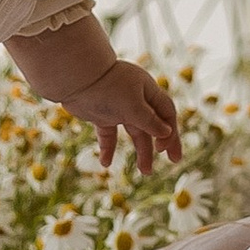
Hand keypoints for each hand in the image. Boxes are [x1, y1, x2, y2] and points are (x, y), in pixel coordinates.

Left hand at [69, 55, 182, 175]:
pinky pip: (109, 135)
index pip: (167, 113)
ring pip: (135, 132)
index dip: (170, 131)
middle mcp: (136, 99)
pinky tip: (106, 163)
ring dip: (141, 152)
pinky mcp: (101, 115)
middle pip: (154, 125)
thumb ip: (150, 121)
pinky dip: (109, 148)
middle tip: (174, 161)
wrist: (75, 78)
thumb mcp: (133, 106)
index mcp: (148, 91)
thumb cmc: (108, 88)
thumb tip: (167, 133)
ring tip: (146, 172)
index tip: (165, 150)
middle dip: (164, 143)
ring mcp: (119, 108)